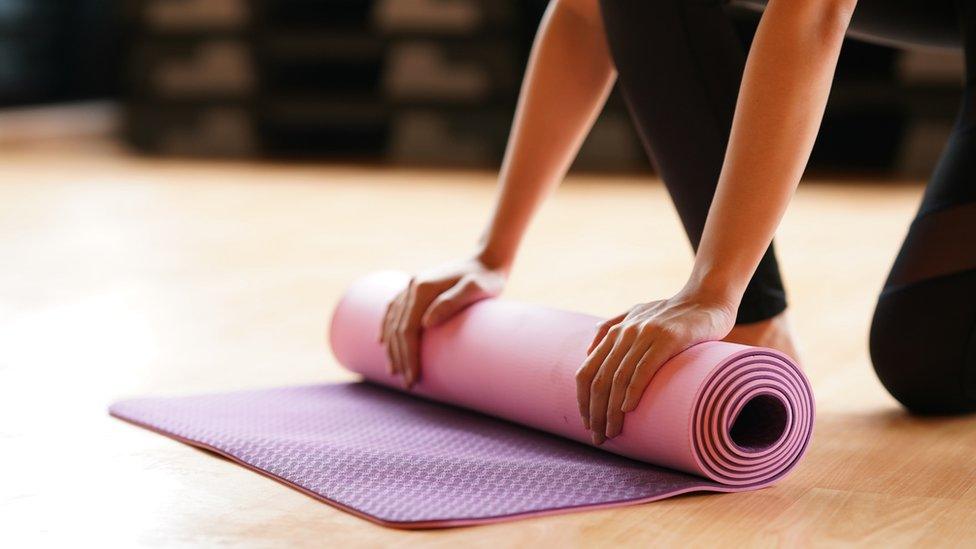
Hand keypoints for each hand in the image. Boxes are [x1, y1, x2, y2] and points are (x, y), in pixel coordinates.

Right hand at [379, 256, 507, 387]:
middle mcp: (412, 286)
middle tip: (408, 384)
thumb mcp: (476, 288)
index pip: (407, 329)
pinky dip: (386, 326)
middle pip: (397, 329)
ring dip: (391, 347)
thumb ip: (452, 301)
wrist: (487, 260)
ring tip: (394, 370)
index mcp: (423, 288)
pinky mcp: (416, 289)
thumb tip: (426, 323)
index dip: (408, 356)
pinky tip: (382, 340)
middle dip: (400, 358)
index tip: (414, 378)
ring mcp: (412, 286)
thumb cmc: (486, 278)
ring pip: (392, 321)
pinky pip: (394, 310)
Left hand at [575, 291, 735, 444]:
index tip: (587, 424)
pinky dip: (633, 391)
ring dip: (611, 410)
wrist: (708, 298)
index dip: (582, 400)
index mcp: (615, 331)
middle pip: (599, 379)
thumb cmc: (674, 313)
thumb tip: (589, 348)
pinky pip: (643, 368)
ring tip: (612, 432)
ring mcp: (645, 334)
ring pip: (618, 378)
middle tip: (598, 437)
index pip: (586, 371)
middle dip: (595, 412)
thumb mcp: (638, 314)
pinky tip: (628, 409)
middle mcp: (625, 332)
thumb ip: (613, 326)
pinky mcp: (668, 338)